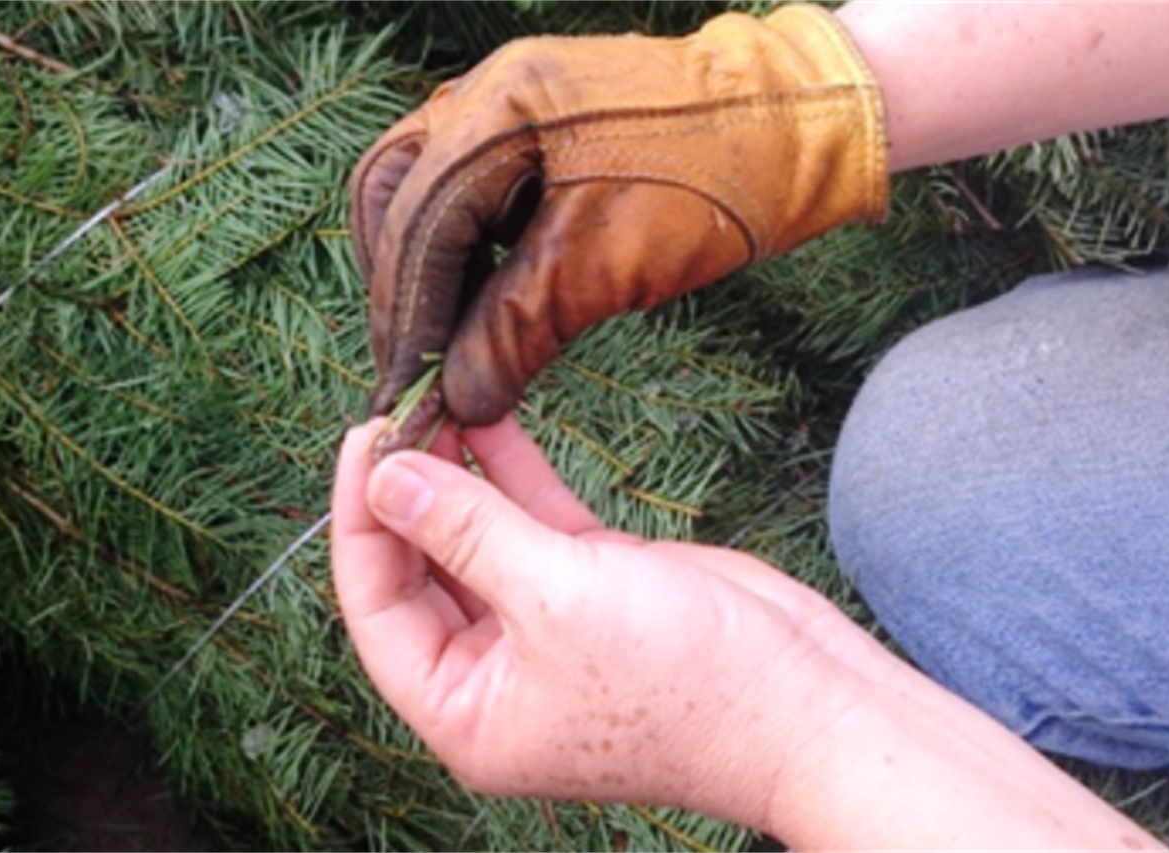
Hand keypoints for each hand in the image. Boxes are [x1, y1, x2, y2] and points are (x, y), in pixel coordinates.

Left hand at [328, 417, 885, 825]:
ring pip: (474, 539)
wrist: (807, 703)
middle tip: (398, 409)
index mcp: (464, 710)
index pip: (377, 608)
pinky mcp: (592, 588)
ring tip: (433, 397)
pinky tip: (487, 416)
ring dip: (455, 473)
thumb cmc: (687, 684)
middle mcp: (493, 675)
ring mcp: (543, 629)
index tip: (366, 440)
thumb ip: (465, 531)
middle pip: (418, 570)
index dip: (361, 521)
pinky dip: (510, 473)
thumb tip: (385, 476)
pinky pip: (529, 524)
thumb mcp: (557, 598)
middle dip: (405, 491)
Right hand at [350, 4, 889, 425]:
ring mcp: (510, 105)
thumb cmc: (716, 180)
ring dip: (426, 272)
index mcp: (498, 103)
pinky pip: (471, 193)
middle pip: (395, 194)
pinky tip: (478, 307)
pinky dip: (464, 253)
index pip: (419, 219)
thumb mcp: (608, 262)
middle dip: (399, 288)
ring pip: (426, 193)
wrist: (800, 125)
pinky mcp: (537, 131)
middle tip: (410, 372)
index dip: (408, 315)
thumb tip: (456, 401)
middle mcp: (487, 91)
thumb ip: (517, 328)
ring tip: (437, 350)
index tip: (406, 392)